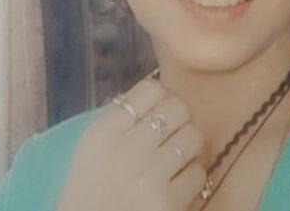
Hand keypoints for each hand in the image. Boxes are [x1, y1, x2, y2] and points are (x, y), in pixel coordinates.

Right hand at [56, 78, 206, 210]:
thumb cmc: (91, 187)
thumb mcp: (93, 145)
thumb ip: (121, 117)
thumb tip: (161, 93)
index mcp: (105, 131)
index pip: (151, 89)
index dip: (162, 97)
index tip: (161, 110)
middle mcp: (128, 148)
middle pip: (179, 107)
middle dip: (180, 119)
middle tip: (173, 133)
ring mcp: (150, 176)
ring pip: (194, 137)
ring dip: (189, 146)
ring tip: (176, 157)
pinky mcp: (167, 203)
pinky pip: (197, 173)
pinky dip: (191, 178)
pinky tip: (176, 183)